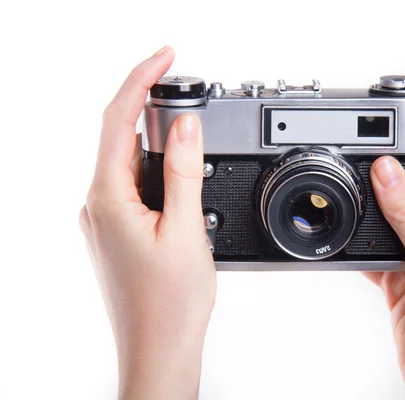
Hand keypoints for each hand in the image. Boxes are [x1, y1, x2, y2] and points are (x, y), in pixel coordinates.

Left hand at [79, 46, 215, 398]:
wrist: (159, 350)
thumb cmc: (169, 305)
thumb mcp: (187, 231)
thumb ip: (186, 173)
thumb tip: (188, 125)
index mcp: (107, 199)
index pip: (118, 120)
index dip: (141, 79)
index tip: (165, 56)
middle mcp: (97, 205)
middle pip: (121, 136)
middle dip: (151, 105)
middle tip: (184, 87)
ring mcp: (104, 219)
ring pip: (128, 162)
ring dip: (158, 141)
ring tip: (191, 134)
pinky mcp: (116, 231)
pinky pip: (132, 185)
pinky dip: (156, 169)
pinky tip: (178, 177)